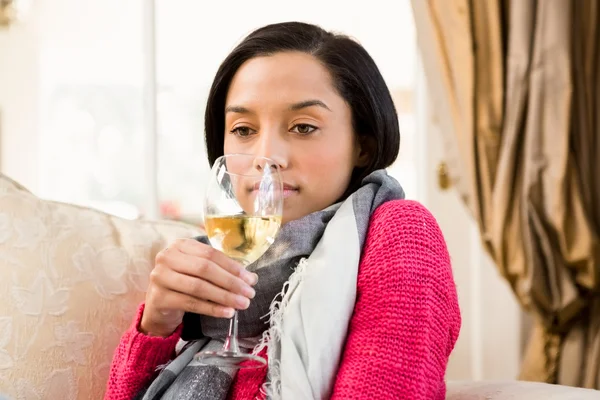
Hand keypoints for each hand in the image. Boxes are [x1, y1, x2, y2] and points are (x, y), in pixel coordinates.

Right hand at [140, 238, 257, 336]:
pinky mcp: (159, 297)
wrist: (158, 305)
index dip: (233, 267)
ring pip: (198, 287)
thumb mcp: (201, 272)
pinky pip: (191, 303)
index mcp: (180, 245)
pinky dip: (212, 309)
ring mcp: (160, 276)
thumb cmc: (184, 283)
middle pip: (205, 269)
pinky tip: (227, 312)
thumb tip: (252, 278)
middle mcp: (167, 257)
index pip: (211, 254)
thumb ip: (223, 271)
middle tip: (249, 293)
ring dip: (224, 296)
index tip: (251, 279)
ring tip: (242, 304)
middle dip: (230, 282)